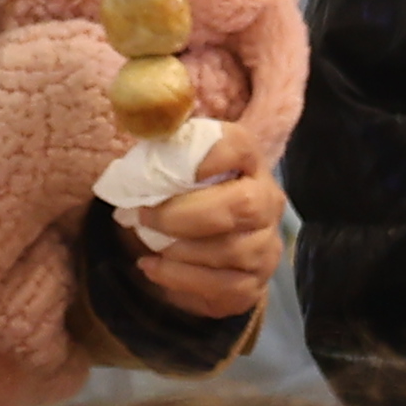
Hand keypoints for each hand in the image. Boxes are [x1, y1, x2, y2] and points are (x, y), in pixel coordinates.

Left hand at [122, 122, 281, 323]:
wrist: (207, 253)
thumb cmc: (184, 202)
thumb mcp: (172, 171)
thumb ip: (160, 151)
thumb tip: (138, 118)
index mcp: (248, 163)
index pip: (239, 145)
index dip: (209, 153)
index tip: (171, 169)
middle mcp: (267, 202)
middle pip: (240, 205)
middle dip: (183, 215)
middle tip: (144, 217)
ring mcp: (266, 246)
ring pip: (230, 251)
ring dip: (178, 250)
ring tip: (149, 245)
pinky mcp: (254, 284)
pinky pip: (223, 287)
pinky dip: (180, 279)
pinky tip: (154, 269)